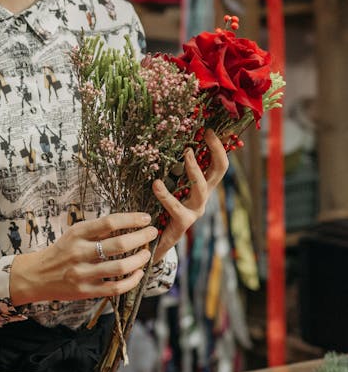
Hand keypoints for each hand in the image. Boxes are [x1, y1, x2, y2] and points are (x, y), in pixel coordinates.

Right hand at [9, 213, 158, 305]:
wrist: (37, 275)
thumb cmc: (61, 251)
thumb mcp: (73, 234)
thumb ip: (96, 230)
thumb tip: (128, 222)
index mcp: (77, 234)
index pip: (109, 222)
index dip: (131, 219)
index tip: (145, 218)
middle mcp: (79, 253)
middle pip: (118, 244)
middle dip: (141, 237)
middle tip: (152, 233)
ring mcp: (82, 274)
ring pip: (119, 268)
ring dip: (139, 260)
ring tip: (147, 254)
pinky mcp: (85, 292)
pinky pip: (115, 288)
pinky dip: (131, 281)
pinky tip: (138, 273)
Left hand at [152, 129, 228, 261]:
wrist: (153, 243)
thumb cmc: (158, 210)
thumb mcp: (167, 187)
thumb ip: (169, 170)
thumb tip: (165, 142)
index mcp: (200, 187)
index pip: (217, 164)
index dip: (218, 147)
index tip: (211, 129)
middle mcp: (201, 198)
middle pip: (218, 172)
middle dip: (216, 151)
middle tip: (207, 134)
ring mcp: (194, 211)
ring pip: (202, 188)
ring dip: (195, 169)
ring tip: (187, 153)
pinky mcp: (182, 224)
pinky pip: (176, 208)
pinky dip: (166, 195)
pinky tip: (156, 184)